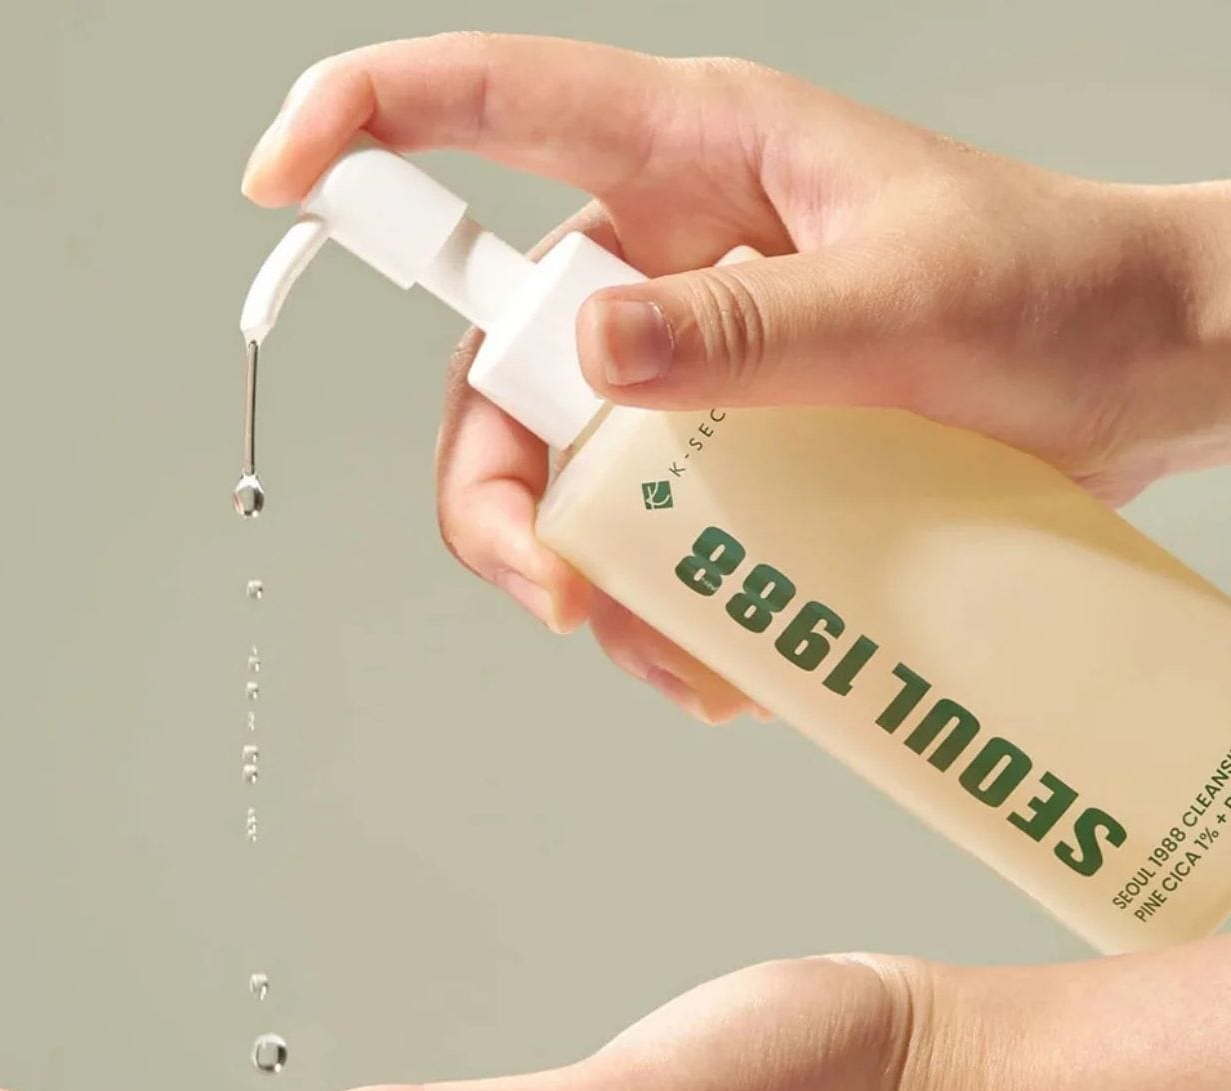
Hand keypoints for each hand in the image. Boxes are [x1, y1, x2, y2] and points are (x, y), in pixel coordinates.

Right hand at [242, 33, 1230, 722]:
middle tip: (560, 595)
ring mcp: (694, 356)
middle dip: (504, 498)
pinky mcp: (732, 438)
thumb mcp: (909, 300)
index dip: (368, 128)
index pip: (492, 103)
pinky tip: (723, 653)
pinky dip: (664, 598)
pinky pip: (647, 521)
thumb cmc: (1057, 291)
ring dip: (591, 573)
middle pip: (502, 370)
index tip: (280, 184)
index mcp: (696, 157)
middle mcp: (669, 256)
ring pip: (566, 471)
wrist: (1148, 367)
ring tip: (675, 652)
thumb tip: (590, 358)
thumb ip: (748, 327)